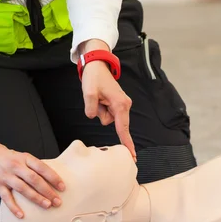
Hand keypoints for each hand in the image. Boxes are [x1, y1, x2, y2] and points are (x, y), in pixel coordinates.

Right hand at [0, 114, 64, 218]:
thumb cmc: (5, 156)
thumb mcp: (20, 156)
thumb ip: (32, 166)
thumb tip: (49, 179)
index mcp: (24, 158)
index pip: (42, 168)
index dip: (53, 177)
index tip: (62, 187)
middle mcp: (16, 166)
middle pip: (34, 180)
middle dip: (48, 191)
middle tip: (58, 201)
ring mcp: (6, 176)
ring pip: (23, 189)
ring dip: (36, 198)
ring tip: (47, 206)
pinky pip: (7, 198)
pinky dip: (14, 208)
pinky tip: (22, 215)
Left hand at [79, 40, 136, 160]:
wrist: (98, 66)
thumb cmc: (94, 78)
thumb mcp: (88, 92)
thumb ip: (91, 108)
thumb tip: (93, 116)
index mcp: (120, 104)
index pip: (123, 128)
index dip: (126, 143)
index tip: (132, 155)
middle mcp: (124, 105)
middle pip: (112, 122)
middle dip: (102, 113)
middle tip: (96, 98)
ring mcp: (122, 104)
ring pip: (108, 118)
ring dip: (100, 110)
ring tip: (98, 96)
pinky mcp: (118, 104)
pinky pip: (108, 113)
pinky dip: (102, 108)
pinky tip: (100, 97)